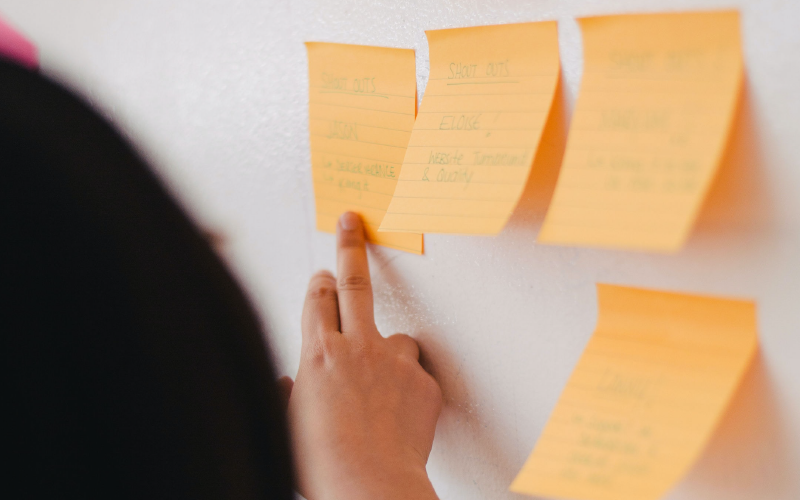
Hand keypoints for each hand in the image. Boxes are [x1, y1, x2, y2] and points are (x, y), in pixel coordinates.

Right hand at [287, 212, 440, 499]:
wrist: (369, 487)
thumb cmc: (322, 464)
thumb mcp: (287, 426)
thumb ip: (289, 396)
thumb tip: (290, 385)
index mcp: (319, 354)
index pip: (316, 300)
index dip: (318, 283)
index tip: (321, 273)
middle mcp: (357, 348)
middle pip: (354, 284)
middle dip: (351, 248)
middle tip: (353, 222)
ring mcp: (395, 362)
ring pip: (397, 337)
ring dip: (389, 349)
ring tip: (384, 382)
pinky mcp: (423, 383)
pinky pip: (416, 376)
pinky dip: (409, 388)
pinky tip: (401, 415)